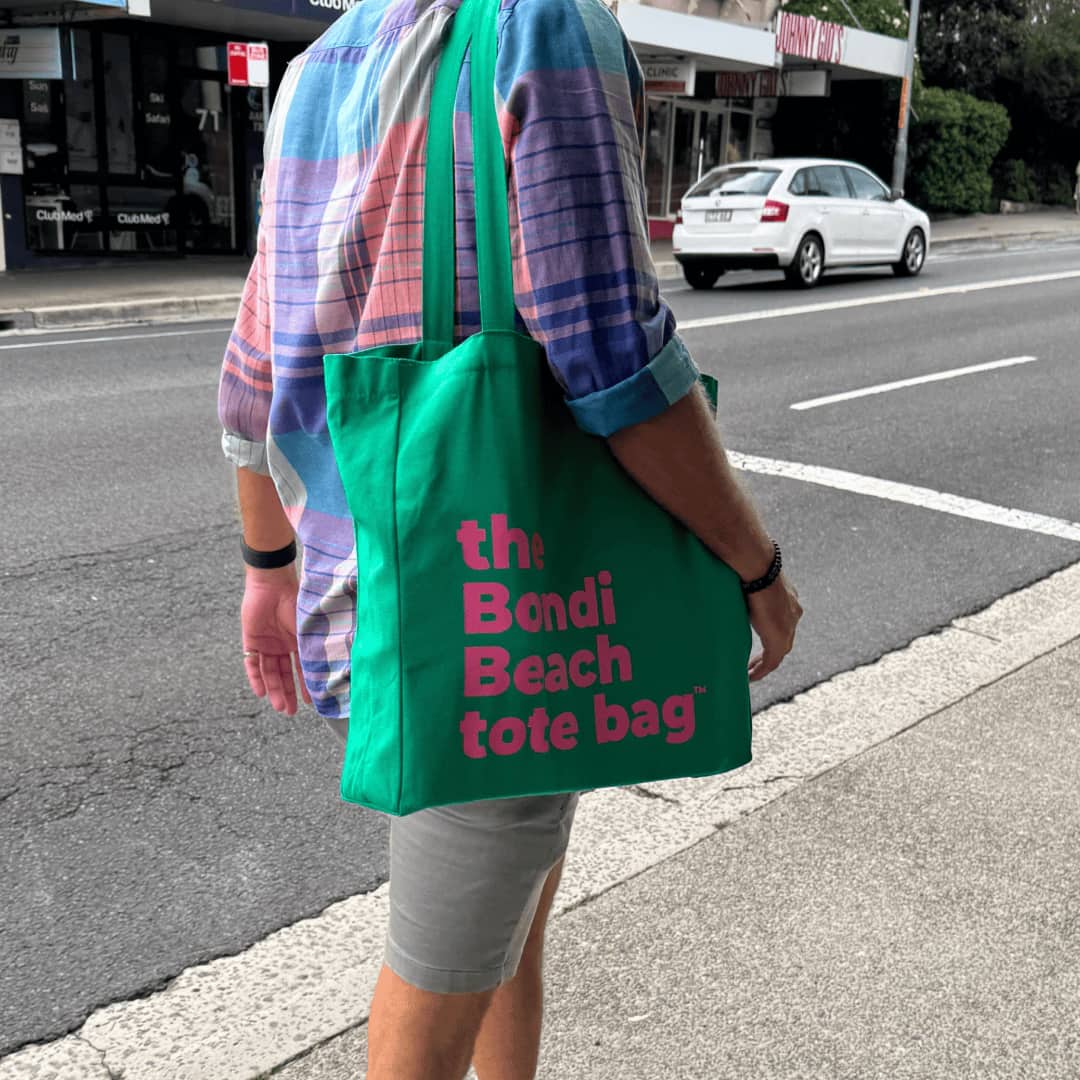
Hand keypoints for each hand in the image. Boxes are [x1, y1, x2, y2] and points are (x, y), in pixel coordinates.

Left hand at [241, 565, 311, 715]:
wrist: (272, 583)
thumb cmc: (296, 600)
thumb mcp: (308, 628)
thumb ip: (314, 647)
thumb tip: (335, 666)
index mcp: (299, 641)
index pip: (302, 668)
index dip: (306, 685)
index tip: (312, 702)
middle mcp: (282, 645)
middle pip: (284, 674)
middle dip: (287, 693)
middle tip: (291, 712)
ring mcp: (266, 644)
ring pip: (270, 672)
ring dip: (274, 689)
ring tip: (279, 706)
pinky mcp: (251, 641)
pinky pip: (252, 664)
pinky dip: (256, 678)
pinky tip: (260, 692)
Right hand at [746, 573, 801, 681]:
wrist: (760, 568)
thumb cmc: (752, 566)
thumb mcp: (754, 578)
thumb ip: (750, 587)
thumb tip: (733, 581)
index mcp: (789, 599)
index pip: (782, 622)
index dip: (770, 632)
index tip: (758, 639)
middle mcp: (793, 615)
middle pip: (782, 641)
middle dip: (767, 653)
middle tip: (752, 664)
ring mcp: (788, 628)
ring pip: (778, 653)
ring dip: (763, 664)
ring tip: (750, 673)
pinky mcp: (779, 639)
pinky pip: (772, 662)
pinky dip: (761, 670)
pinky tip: (750, 676)